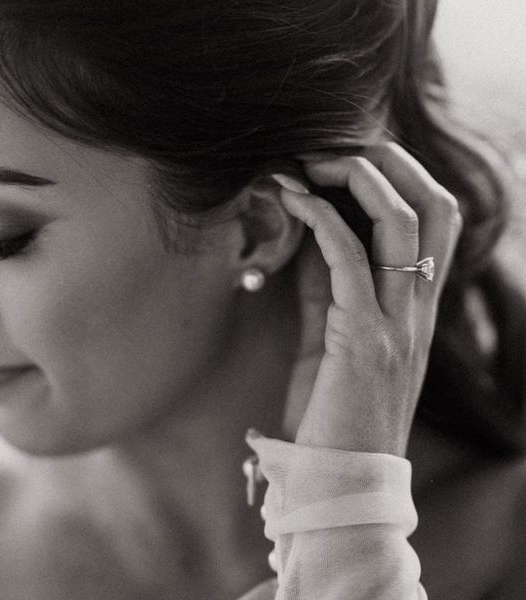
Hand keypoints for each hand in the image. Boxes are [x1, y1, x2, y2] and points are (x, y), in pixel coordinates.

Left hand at [276, 142, 462, 456]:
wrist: (339, 478)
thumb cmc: (333, 408)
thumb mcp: (331, 335)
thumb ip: (327, 285)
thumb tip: (308, 232)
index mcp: (415, 308)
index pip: (434, 221)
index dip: (399, 177)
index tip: (348, 158)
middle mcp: (418, 309)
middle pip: (433, 207)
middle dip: (388, 162)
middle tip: (332, 145)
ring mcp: (397, 323)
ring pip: (402, 222)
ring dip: (357, 177)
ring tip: (309, 160)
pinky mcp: (363, 339)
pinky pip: (349, 258)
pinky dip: (322, 219)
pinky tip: (293, 198)